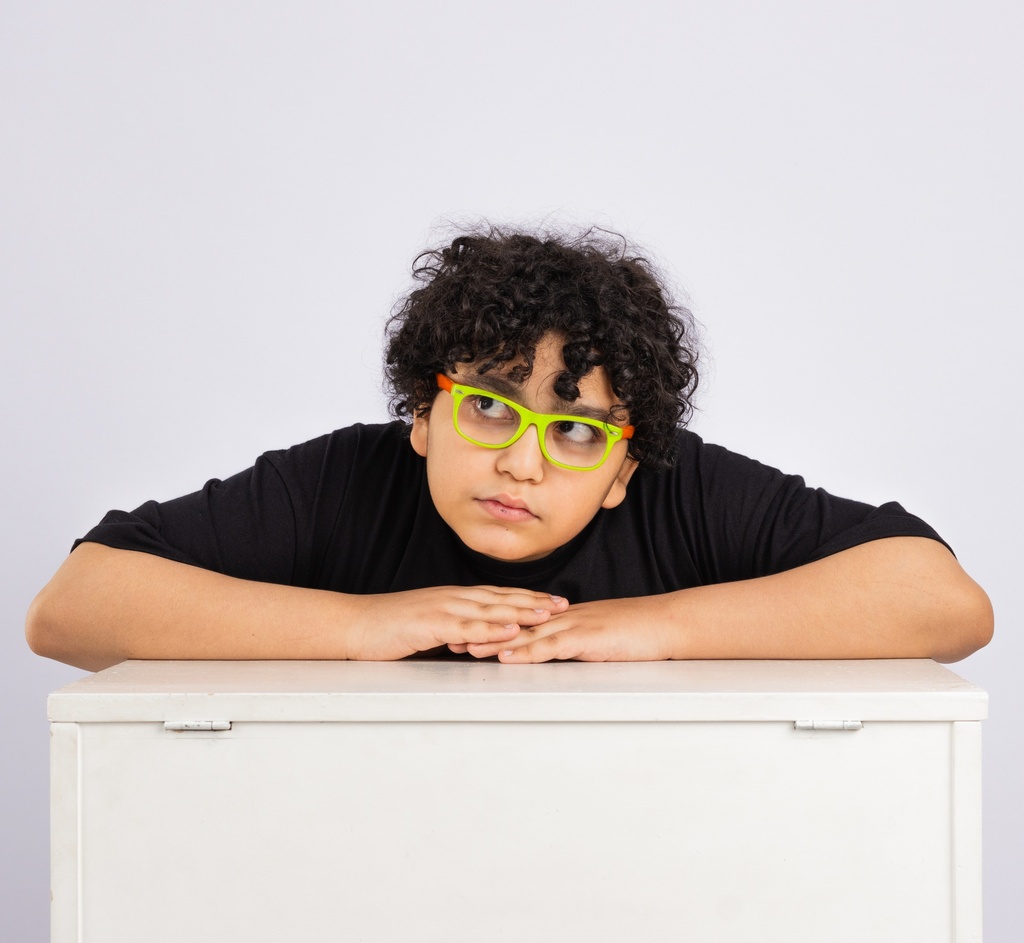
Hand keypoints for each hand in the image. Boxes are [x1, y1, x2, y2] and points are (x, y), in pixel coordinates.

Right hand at [347, 585, 568, 659]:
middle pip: (501, 598)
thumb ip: (453, 631)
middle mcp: (453, 599)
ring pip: (490, 610)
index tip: (552, 600)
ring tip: (548, 614)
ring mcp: (444, 609)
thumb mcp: (428, 627)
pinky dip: (491, 628)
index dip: (526, 597)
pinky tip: (510, 630)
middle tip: (563, 604)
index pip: (498, 596)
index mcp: (454, 599)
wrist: (356, 624)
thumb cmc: (389, 628)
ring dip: (521, 611)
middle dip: (534, 601)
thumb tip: (474, 642)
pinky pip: (467, 627)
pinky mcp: (432, 625)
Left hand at [459, 595, 674, 662]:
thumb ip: (576, 643)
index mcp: (565, 617)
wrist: (666, 623)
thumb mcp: (599, 638)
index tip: (464, 628)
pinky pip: (551, 646)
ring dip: (494, 640)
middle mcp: (563, 618)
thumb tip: (558, 654)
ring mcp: (574, 625)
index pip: (520, 620)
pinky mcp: (586, 639)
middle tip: (449, 635)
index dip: (491, 624)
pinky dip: (527, 651)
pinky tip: (507, 656)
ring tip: (465, 647)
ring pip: (526, 634)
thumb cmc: (638, 632)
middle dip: (482, 630)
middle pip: (515, 624)